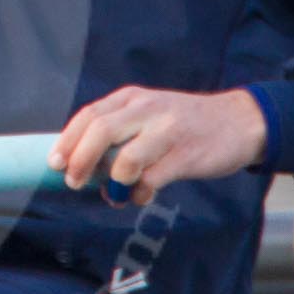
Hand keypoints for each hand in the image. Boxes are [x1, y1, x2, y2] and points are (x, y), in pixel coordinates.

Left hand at [49, 86, 266, 206]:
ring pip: (126, 158)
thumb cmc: (184, 124)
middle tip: (74, 182)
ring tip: (114, 193)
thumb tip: (83, 165)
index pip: (89, 115)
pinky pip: (151, 179)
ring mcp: (167, 131)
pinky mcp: (186, 155)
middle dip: (80, 160)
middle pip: (100, 131)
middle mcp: (147, 109)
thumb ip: (118, 133)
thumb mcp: (148, 114)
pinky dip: (139, 192)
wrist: (240, 122)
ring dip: (113, 182)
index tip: (54, 163)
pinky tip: (141, 194)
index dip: (67, 141)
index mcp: (132, 98)